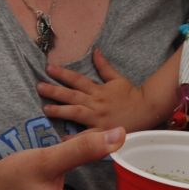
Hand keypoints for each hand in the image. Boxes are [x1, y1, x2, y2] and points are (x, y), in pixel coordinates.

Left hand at [38, 49, 165, 131]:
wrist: (149, 110)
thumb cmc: (132, 95)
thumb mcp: (117, 78)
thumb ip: (103, 66)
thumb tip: (95, 50)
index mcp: (98, 90)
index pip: (77, 79)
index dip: (63, 73)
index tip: (48, 68)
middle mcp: (96, 102)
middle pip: (72, 95)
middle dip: (55, 91)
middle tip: (39, 87)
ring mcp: (99, 117)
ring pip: (77, 113)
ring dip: (61, 111)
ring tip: (46, 109)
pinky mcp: (103, 131)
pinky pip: (88, 135)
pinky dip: (76, 138)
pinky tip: (62, 139)